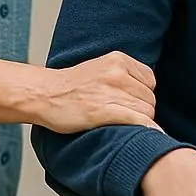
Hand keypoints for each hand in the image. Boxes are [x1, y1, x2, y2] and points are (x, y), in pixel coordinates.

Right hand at [40, 52, 158, 133]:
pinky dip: (146, 128)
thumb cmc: (70, 86)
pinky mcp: (104, 111)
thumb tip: (146, 91)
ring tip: (123, 124)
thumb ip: (123, 73)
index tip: (132, 101)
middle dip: (142, 110)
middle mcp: (117, 73)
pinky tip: (148, 134)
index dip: (143, 94)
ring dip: (141, 122)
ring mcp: (110, 92)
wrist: (45, 94)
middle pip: (149, 97)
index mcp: (117, 60)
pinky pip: (138, 120)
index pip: (150, 80)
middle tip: (125, 116)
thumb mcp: (101, 67)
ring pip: (146, 110)